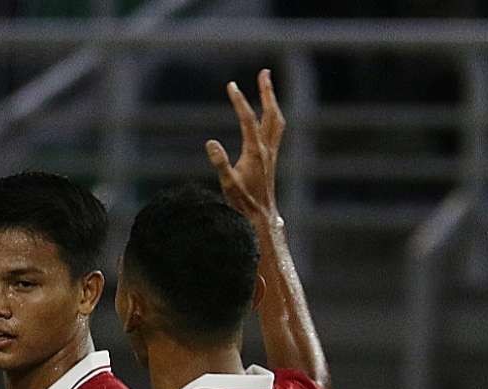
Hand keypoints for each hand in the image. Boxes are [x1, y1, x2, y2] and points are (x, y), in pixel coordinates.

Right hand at [205, 69, 282, 222]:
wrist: (261, 217)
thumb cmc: (243, 202)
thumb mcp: (228, 184)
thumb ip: (220, 163)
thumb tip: (210, 143)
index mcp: (255, 152)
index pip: (247, 120)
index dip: (240, 101)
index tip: (231, 85)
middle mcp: (266, 149)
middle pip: (270, 113)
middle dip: (267, 92)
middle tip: (264, 72)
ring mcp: (271, 153)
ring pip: (276, 120)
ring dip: (272, 101)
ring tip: (267, 86)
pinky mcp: (271, 158)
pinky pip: (275, 130)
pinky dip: (272, 116)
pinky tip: (268, 114)